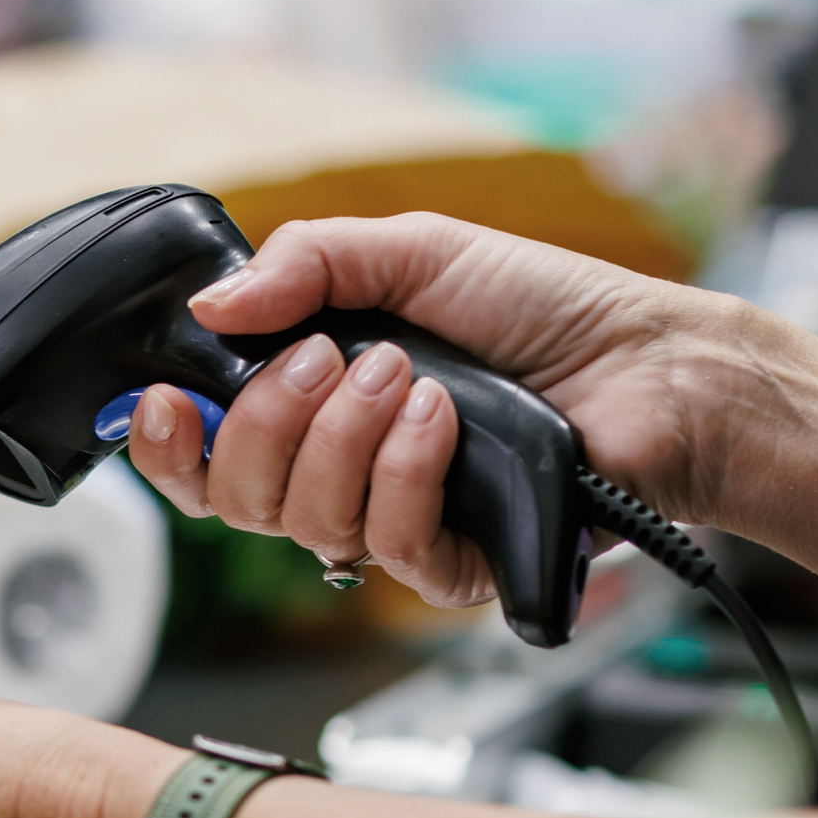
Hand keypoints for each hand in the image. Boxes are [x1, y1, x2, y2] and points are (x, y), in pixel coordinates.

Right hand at [125, 212, 747, 610]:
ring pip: (303, 522)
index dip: (165, 443)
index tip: (161, 401)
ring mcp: (394, 524)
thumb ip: (306, 264)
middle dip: (265, 421)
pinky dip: (404, 472)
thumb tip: (211, 304)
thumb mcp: (415, 250)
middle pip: (235, 497)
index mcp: (316, 407)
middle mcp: (343, 474)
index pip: (204, 455)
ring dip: (345, 438)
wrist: (656, 366)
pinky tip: (444, 422)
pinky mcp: (453, 566)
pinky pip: (385, 545)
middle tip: (329, 360)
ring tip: (409, 376)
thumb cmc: (549, 310)